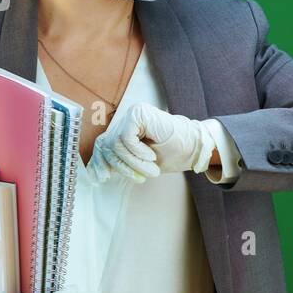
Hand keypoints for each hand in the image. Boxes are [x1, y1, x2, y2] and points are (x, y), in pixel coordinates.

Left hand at [88, 103, 219, 183]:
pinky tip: (151, 155)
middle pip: (108, 145)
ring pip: (116, 144)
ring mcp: (132, 114)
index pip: (102, 144)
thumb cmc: (171, 155)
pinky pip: (126, 138)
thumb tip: (97, 174)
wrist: (194, 148)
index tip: (102, 178)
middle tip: (140, 178)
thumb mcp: (140, 163)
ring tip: (151, 169)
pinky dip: (138, 152)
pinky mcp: (138, 114)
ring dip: (133, 162)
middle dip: (122, 166)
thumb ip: (121, 163)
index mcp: (125, 129)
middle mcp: (127, 119)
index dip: (100, 162)